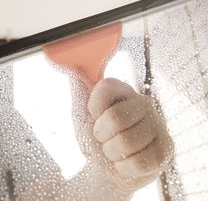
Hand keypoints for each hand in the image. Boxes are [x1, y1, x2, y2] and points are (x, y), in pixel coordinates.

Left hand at [87, 78, 172, 193]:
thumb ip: (79, 90)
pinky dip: (124, 167)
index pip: (106, 88)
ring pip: (126, 142)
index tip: (94, 117)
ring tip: (115, 151)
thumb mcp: (81, 114)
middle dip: (101, 135)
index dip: (94, 109)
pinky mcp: (166, 149)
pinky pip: (139, 162)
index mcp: (122, 90)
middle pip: (115, 118)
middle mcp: (143, 102)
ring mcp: (158, 125)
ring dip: (112, 153)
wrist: (104, 170)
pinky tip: (126, 162)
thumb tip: (76, 71)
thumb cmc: (93, 138)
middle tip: (104, 138)